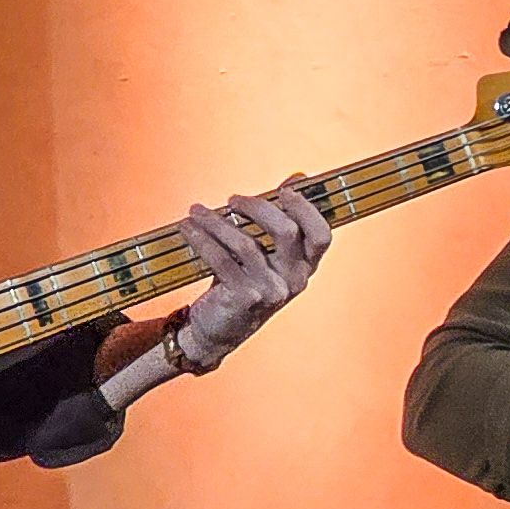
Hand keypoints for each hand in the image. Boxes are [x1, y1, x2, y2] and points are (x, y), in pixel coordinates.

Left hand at [171, 182, 333, 365]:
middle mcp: (295, 280)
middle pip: (286, 231)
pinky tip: (188, 229)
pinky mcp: (245, 298)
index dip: (306, 209)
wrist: (220, 330)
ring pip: (246, 244)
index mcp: (306, 266)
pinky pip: (220, 260)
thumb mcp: (268, 253)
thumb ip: (282, 217)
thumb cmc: (244, 282)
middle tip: (233, 199)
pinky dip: (201, 239)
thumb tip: (298, 178)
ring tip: (196, 211)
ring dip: (216, 222)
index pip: (321, 235)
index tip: (284, 191)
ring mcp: (271, 291)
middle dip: (256, 207)